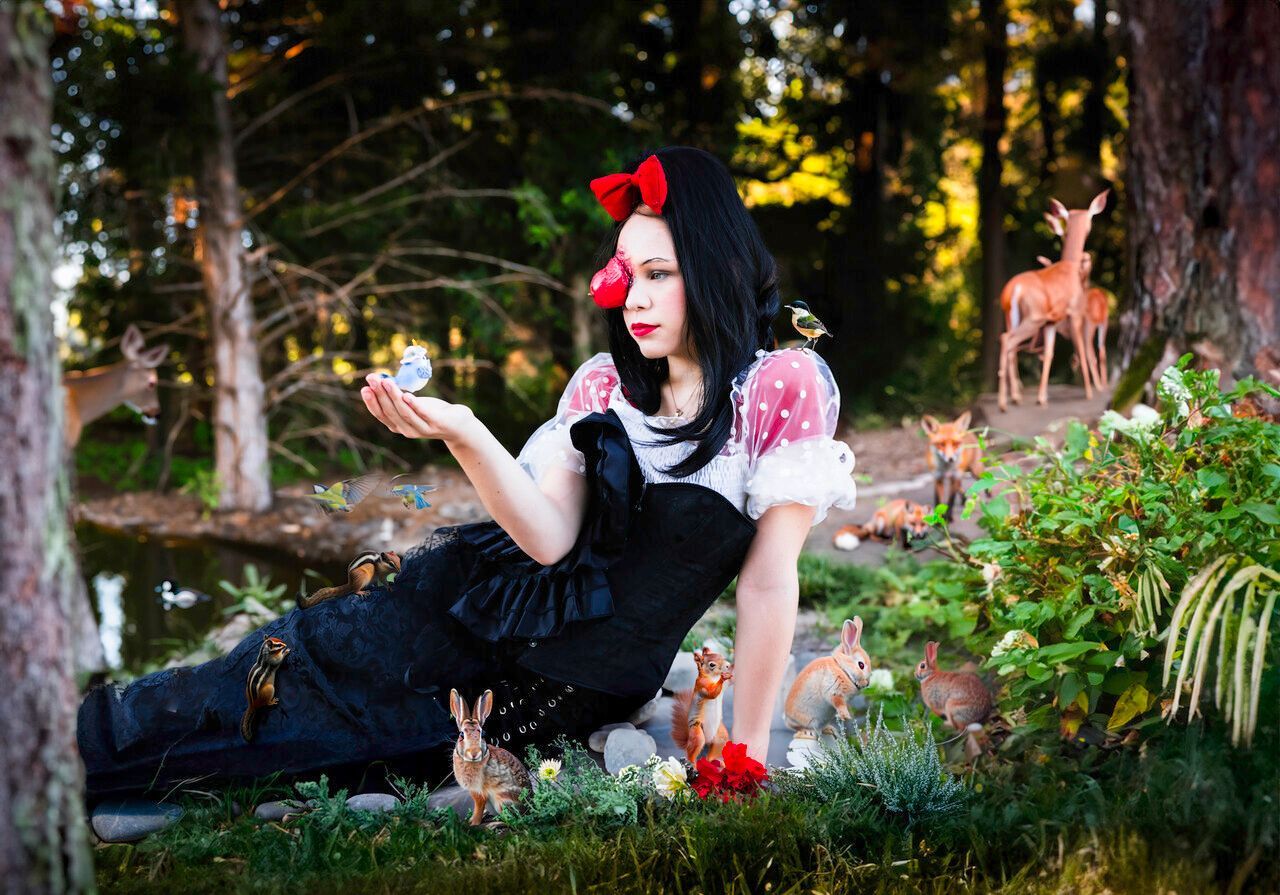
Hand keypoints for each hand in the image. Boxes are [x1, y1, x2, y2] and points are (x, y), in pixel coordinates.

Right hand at [361, 374, 475, 443]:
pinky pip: (423, 414)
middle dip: (380, 394)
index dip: (372, 402)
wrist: (460, 425)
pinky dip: (414, 405)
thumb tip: (377, 378)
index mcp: (398, 425)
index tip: (364, 388)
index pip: (381, 415)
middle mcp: (407, 430)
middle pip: (391, 412)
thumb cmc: (432, 411)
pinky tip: (407, 395)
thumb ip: (397, 396)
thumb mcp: (412, 404)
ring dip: (394, 396)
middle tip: (373, 379)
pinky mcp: (437, 424)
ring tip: (387, 382)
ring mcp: (422, 429)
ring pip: (404, 413)